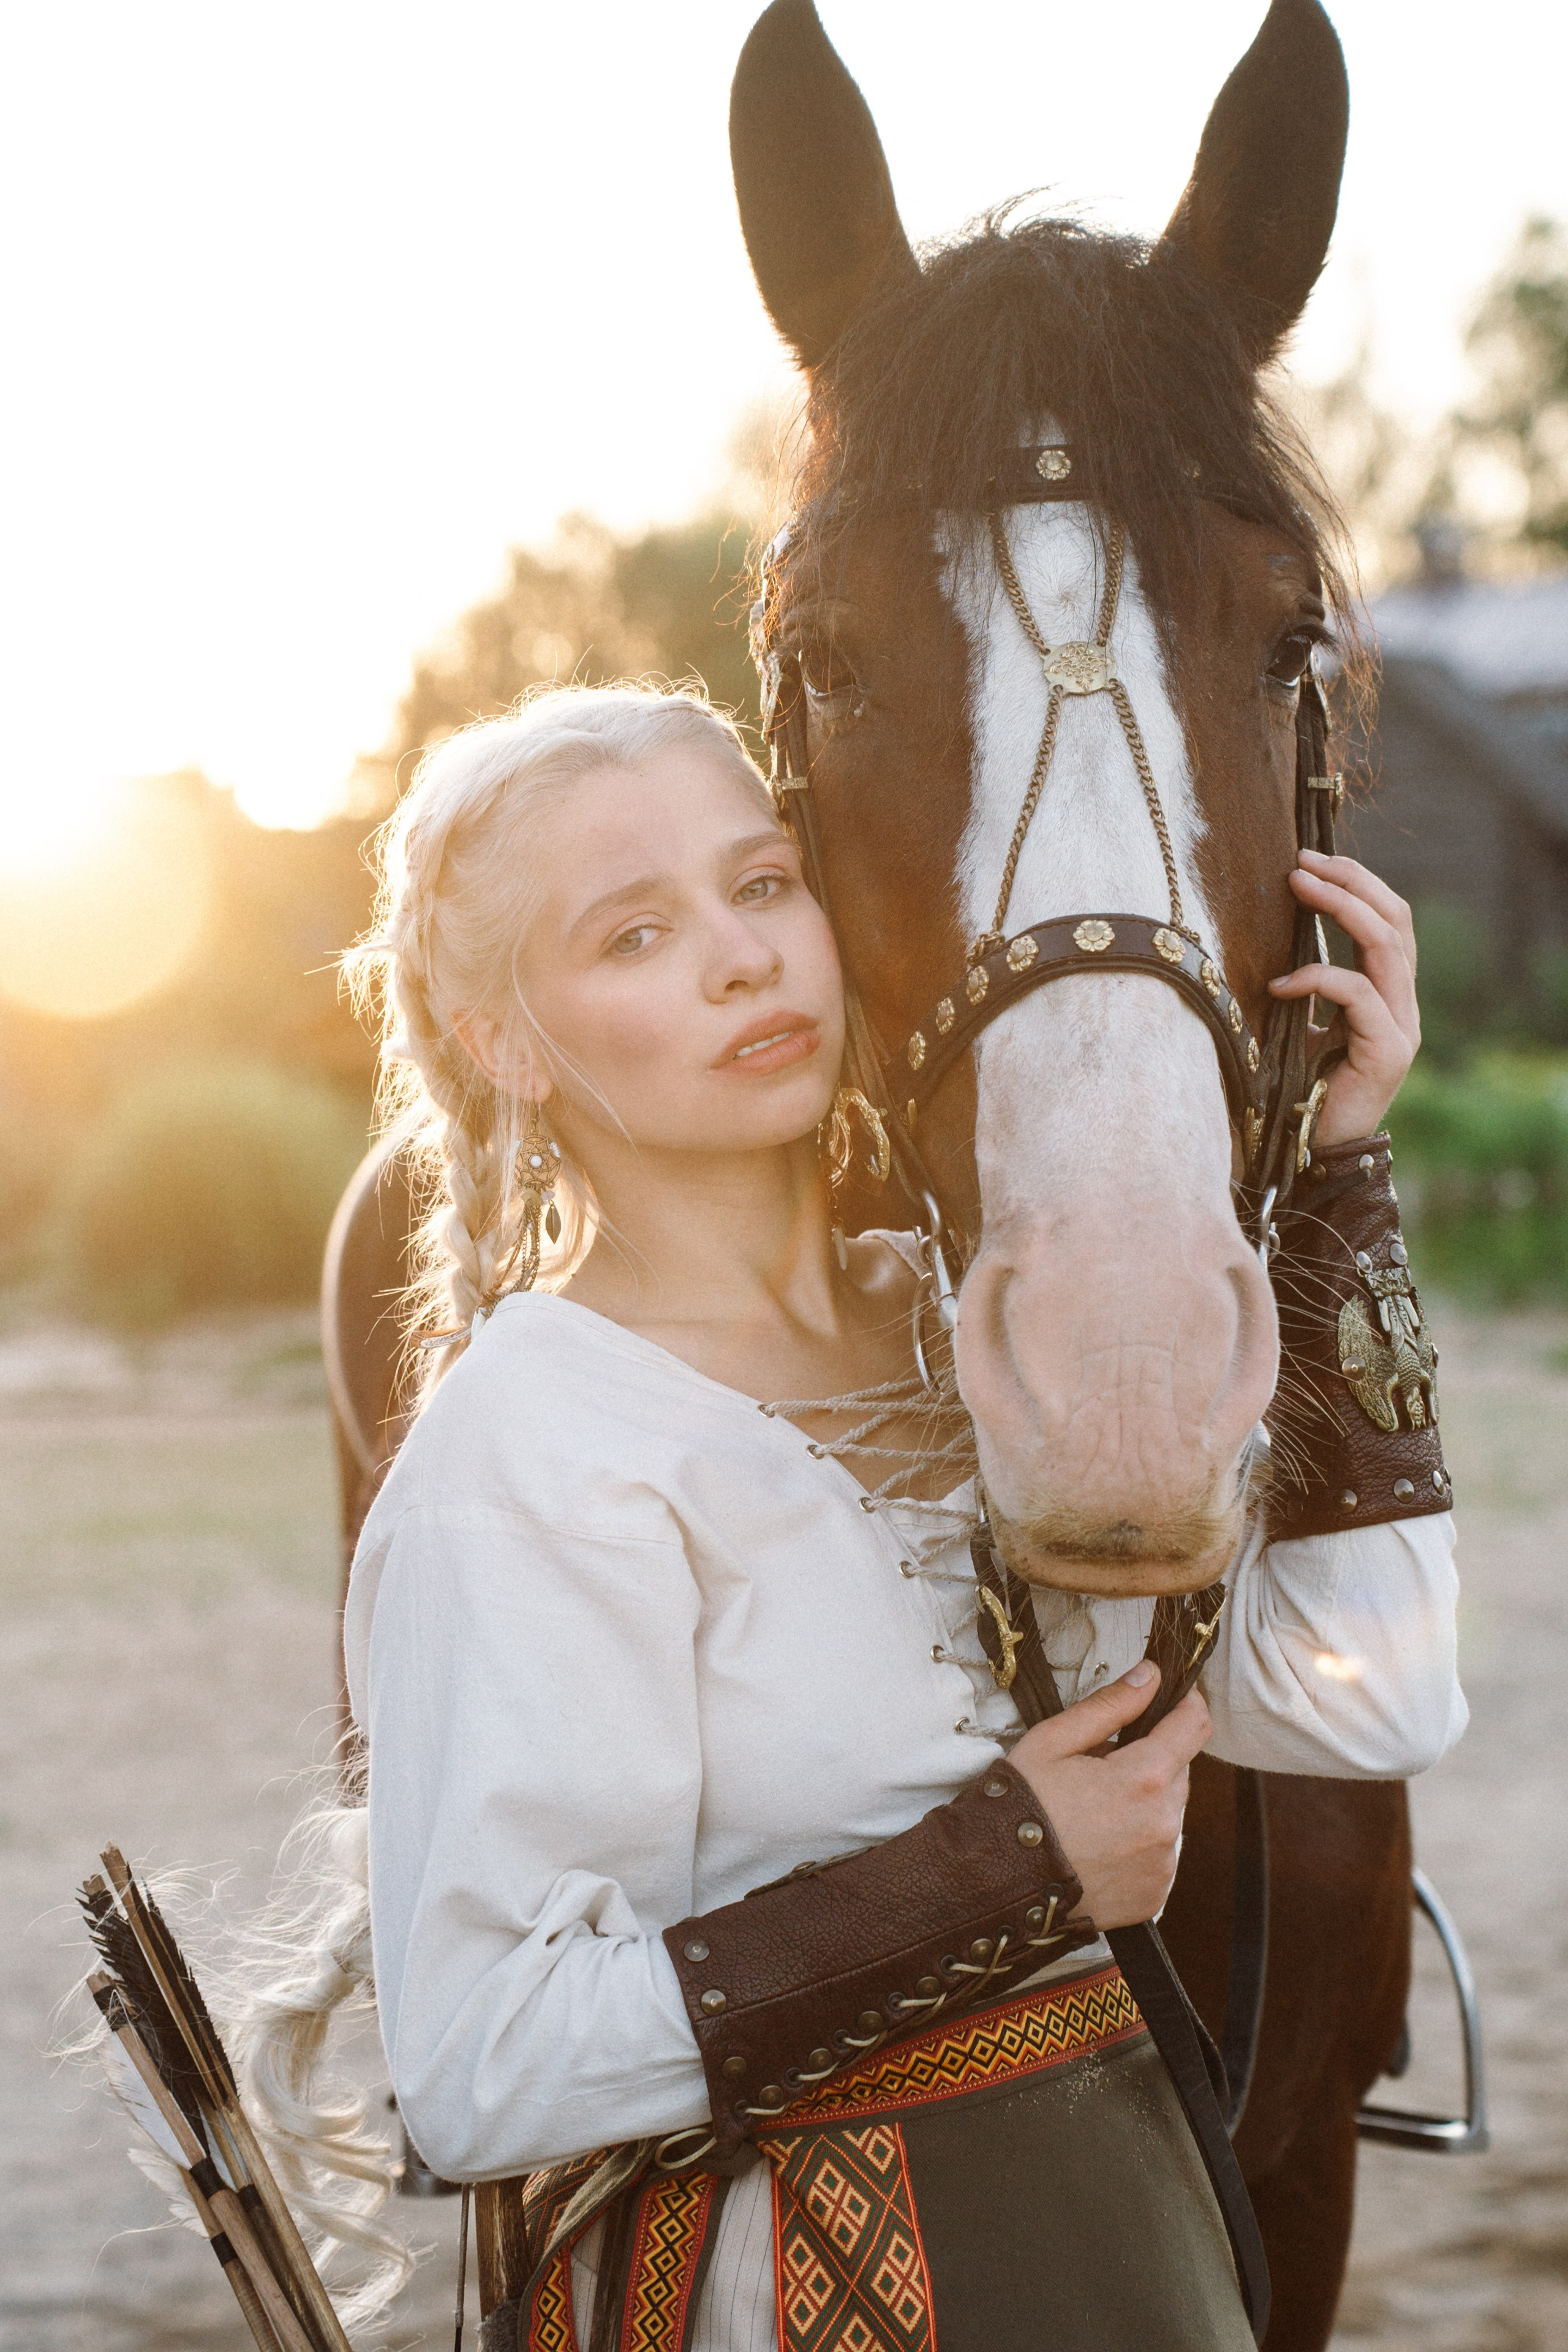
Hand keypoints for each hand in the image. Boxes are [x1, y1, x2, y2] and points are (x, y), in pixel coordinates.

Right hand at [1007, 1664, 1211, 1928]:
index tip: (1175, 1697)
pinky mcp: (1154, 1896)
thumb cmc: (1020, 1806)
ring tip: (1094, 1814)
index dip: (1187, 1704)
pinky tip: (1100, 1847)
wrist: (996, 1884)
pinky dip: (1138, 1845)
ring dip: (1145, 1805)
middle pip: (1179, 1772)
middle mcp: (1164, 1824)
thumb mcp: (1053, 1741)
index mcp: (1144, 1778)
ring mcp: (1162, 1866)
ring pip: (1168, 1814)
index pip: (1193, 1726)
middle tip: (1101, 1768)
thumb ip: (1110, 1706)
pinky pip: (1159, 1856)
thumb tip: (1151, 1676)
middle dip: (1150, 1760)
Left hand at [1266, 849, 1419, 1147]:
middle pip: (1394, 919)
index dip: (1355, 882)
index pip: (1388, 919)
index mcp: (1387, 992)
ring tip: (1296, 886)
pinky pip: (1358, 995)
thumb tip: (1272, 934)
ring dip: (1339, 906)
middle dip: (1349, 881)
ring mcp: (1401, 1027)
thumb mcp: (1301, 1022)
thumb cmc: (1298, 1087)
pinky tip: (1279, 984)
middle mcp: (1402, 1004)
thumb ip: (1307, 984)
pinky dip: (1317, 978)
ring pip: (1385, 945)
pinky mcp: (1388, 1052)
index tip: (1308, 860)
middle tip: (1301, 861)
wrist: (1314, 1153)